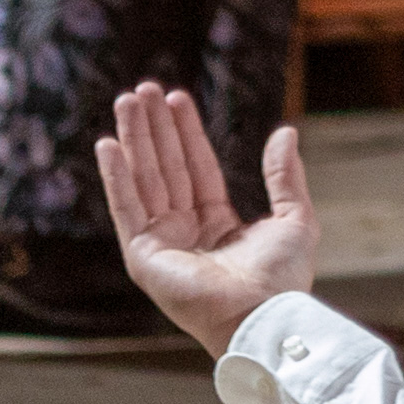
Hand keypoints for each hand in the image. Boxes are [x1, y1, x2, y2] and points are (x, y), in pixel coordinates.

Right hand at [93, 84, 319, 362]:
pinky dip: (115, 176)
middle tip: (143, 88)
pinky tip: (108, 144)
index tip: (176, 96)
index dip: (186, 132)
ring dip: (134, 140)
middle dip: (154, 128)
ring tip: (126, 100)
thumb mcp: (295, 217)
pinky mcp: (143, 257)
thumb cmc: (283, 279)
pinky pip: (127, 208)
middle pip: (166, 167)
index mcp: (217, 224)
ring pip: (144, 179)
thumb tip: (285, 131)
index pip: (197, 167)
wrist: (264, 314)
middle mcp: (186, 231)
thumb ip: (284, 176)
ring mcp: (162, 243)